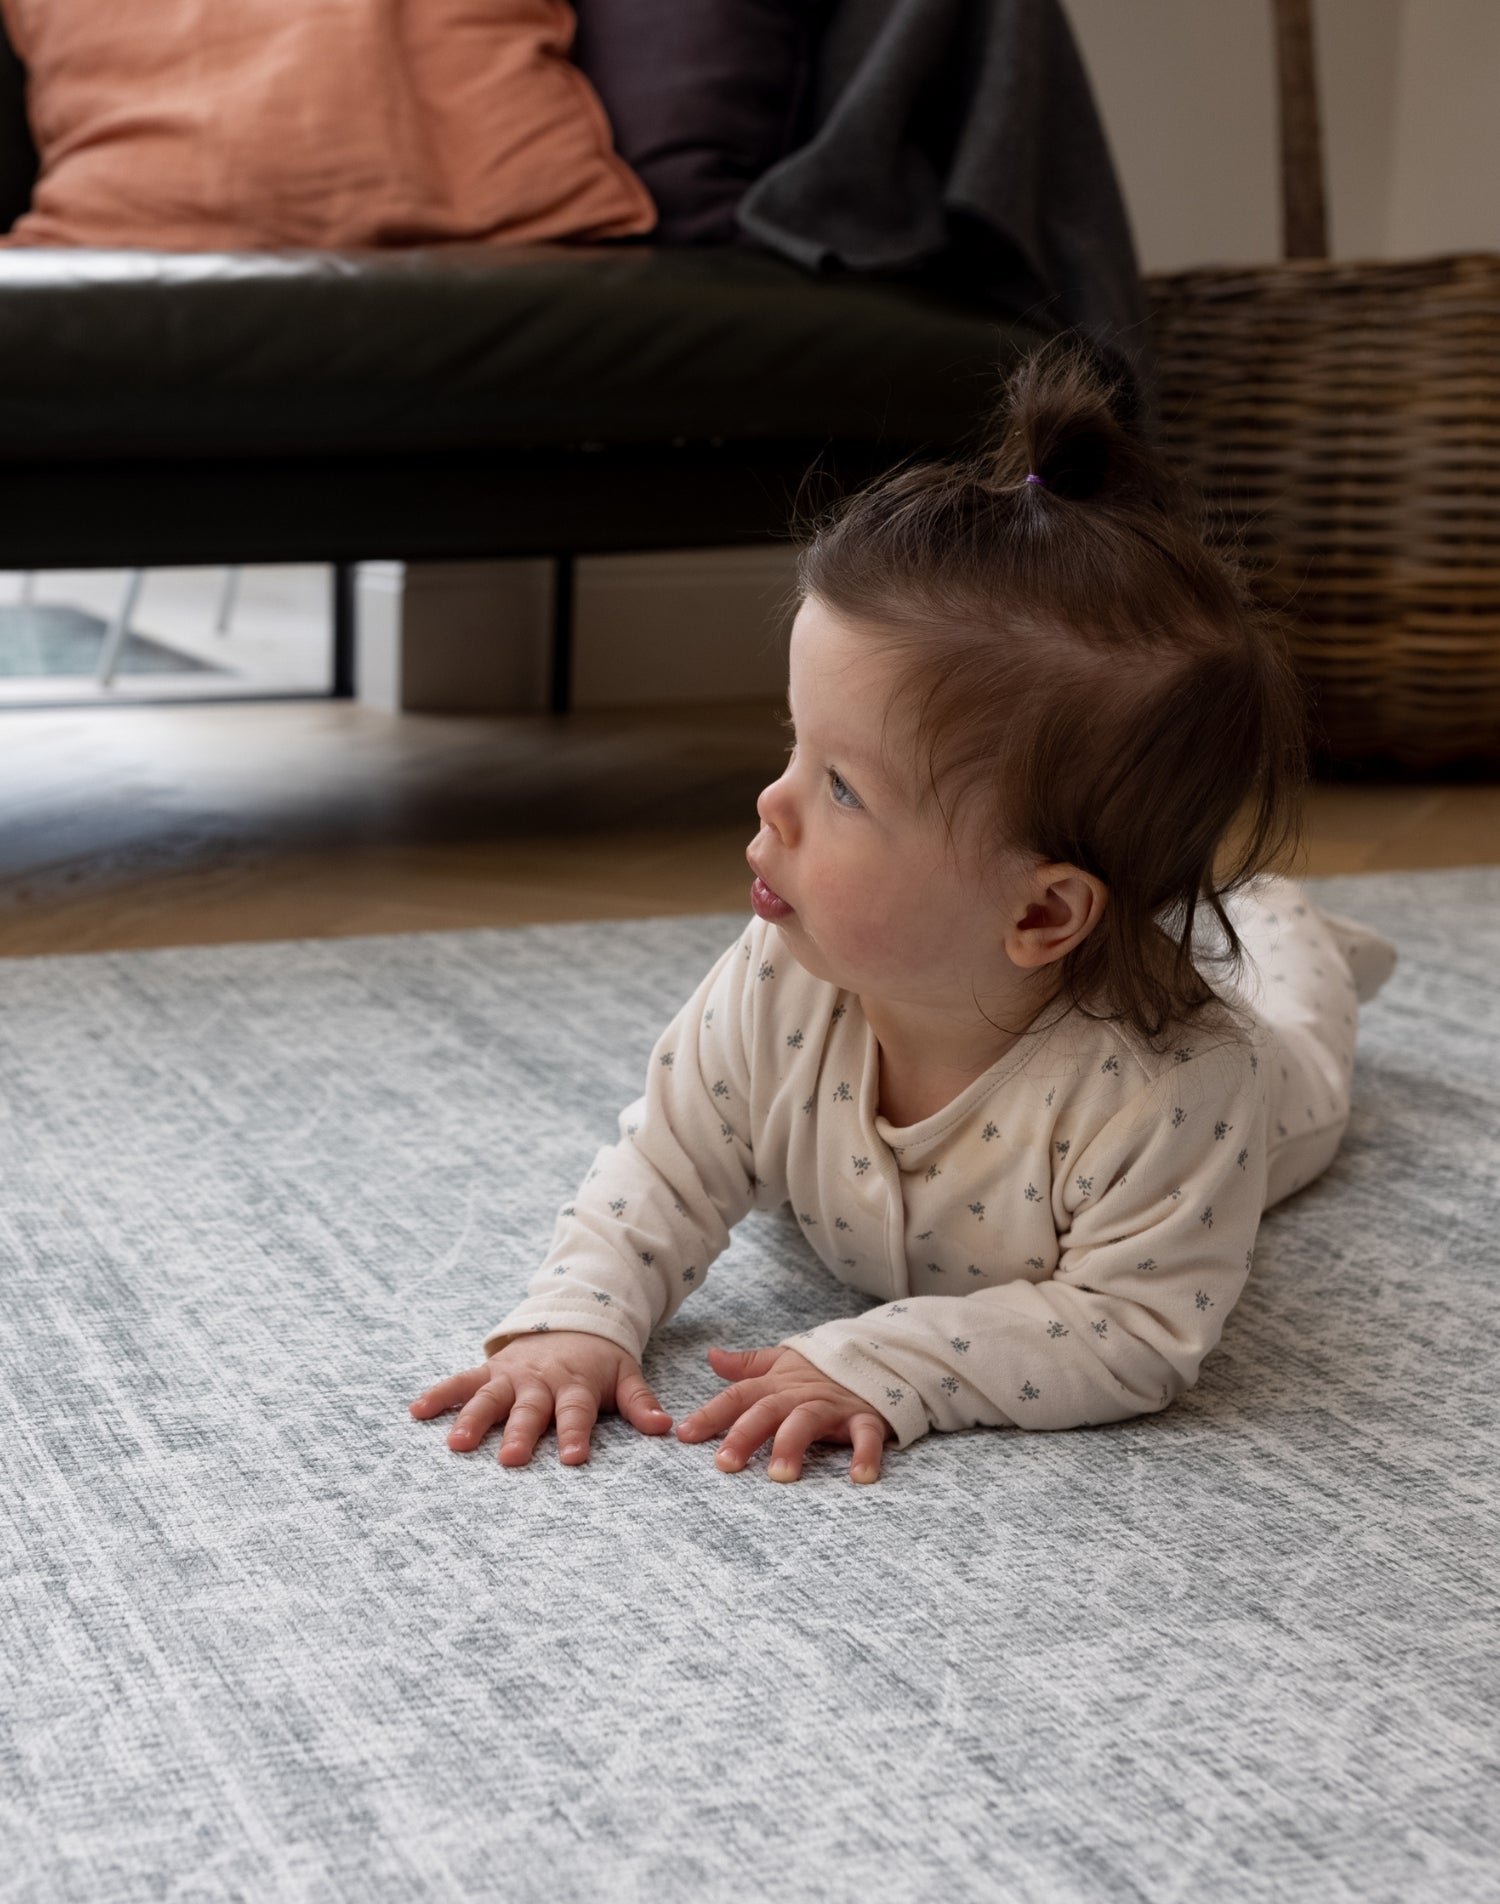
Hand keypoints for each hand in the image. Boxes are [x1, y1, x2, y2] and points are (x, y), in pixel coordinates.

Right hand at [409, 1331, 671, 1466]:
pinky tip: (416, 1411)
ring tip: (455, 1444)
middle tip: (509, 1460)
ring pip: (489, 1397)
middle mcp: (539, 1381)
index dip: (575, 1434)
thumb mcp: (625, 1375)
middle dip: (519, 1433)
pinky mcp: (489, 1370)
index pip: (575, 1412)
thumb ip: (640, 1403)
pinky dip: (439, 1394)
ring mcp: (510, 1375)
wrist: (572, 1318)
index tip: (574, 1458)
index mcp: (574, 1384)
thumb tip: (664, 1427)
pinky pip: (460, 1381)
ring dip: (472, 1419)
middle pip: (528, 1410)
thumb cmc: (599, 1361)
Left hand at [675, 1344, 894, 1484]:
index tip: (684, 1435)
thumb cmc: (822, 1369)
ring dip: (793, 1446)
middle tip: (725, 1464)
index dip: (710, 1414)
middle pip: (767, 1411)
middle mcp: (800, 1394)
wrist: (879, 1354)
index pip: (737, 1397)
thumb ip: (748, 1366)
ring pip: (808, 1421)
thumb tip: (712, 1357)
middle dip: (744, 1435)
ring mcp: (833, 1405)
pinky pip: (866, 1435)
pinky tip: (859, 1478)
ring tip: (779, 1476)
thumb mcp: (784, 1362)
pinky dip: (865, 1454)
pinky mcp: (866, 1416)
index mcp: (776, 1384)